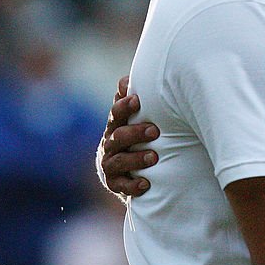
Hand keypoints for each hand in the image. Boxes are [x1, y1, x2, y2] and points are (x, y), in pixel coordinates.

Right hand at [98, 75, 159, 199]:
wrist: (131, 170)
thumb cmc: (138, 135)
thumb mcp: (136, 117)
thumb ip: (134, 100)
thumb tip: (128, 77)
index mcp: (116, 125)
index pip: (116, 114)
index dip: (124, 106)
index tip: (138, 100)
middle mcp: (110, 144)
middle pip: (118, 136)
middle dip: (135, 133)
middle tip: (155, 130)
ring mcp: (110, 165)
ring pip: (118, 161)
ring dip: (136, 158)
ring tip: (154, 156)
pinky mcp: (115, 184)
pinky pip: (121, 186)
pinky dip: (132, 185)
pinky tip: (146, 183)